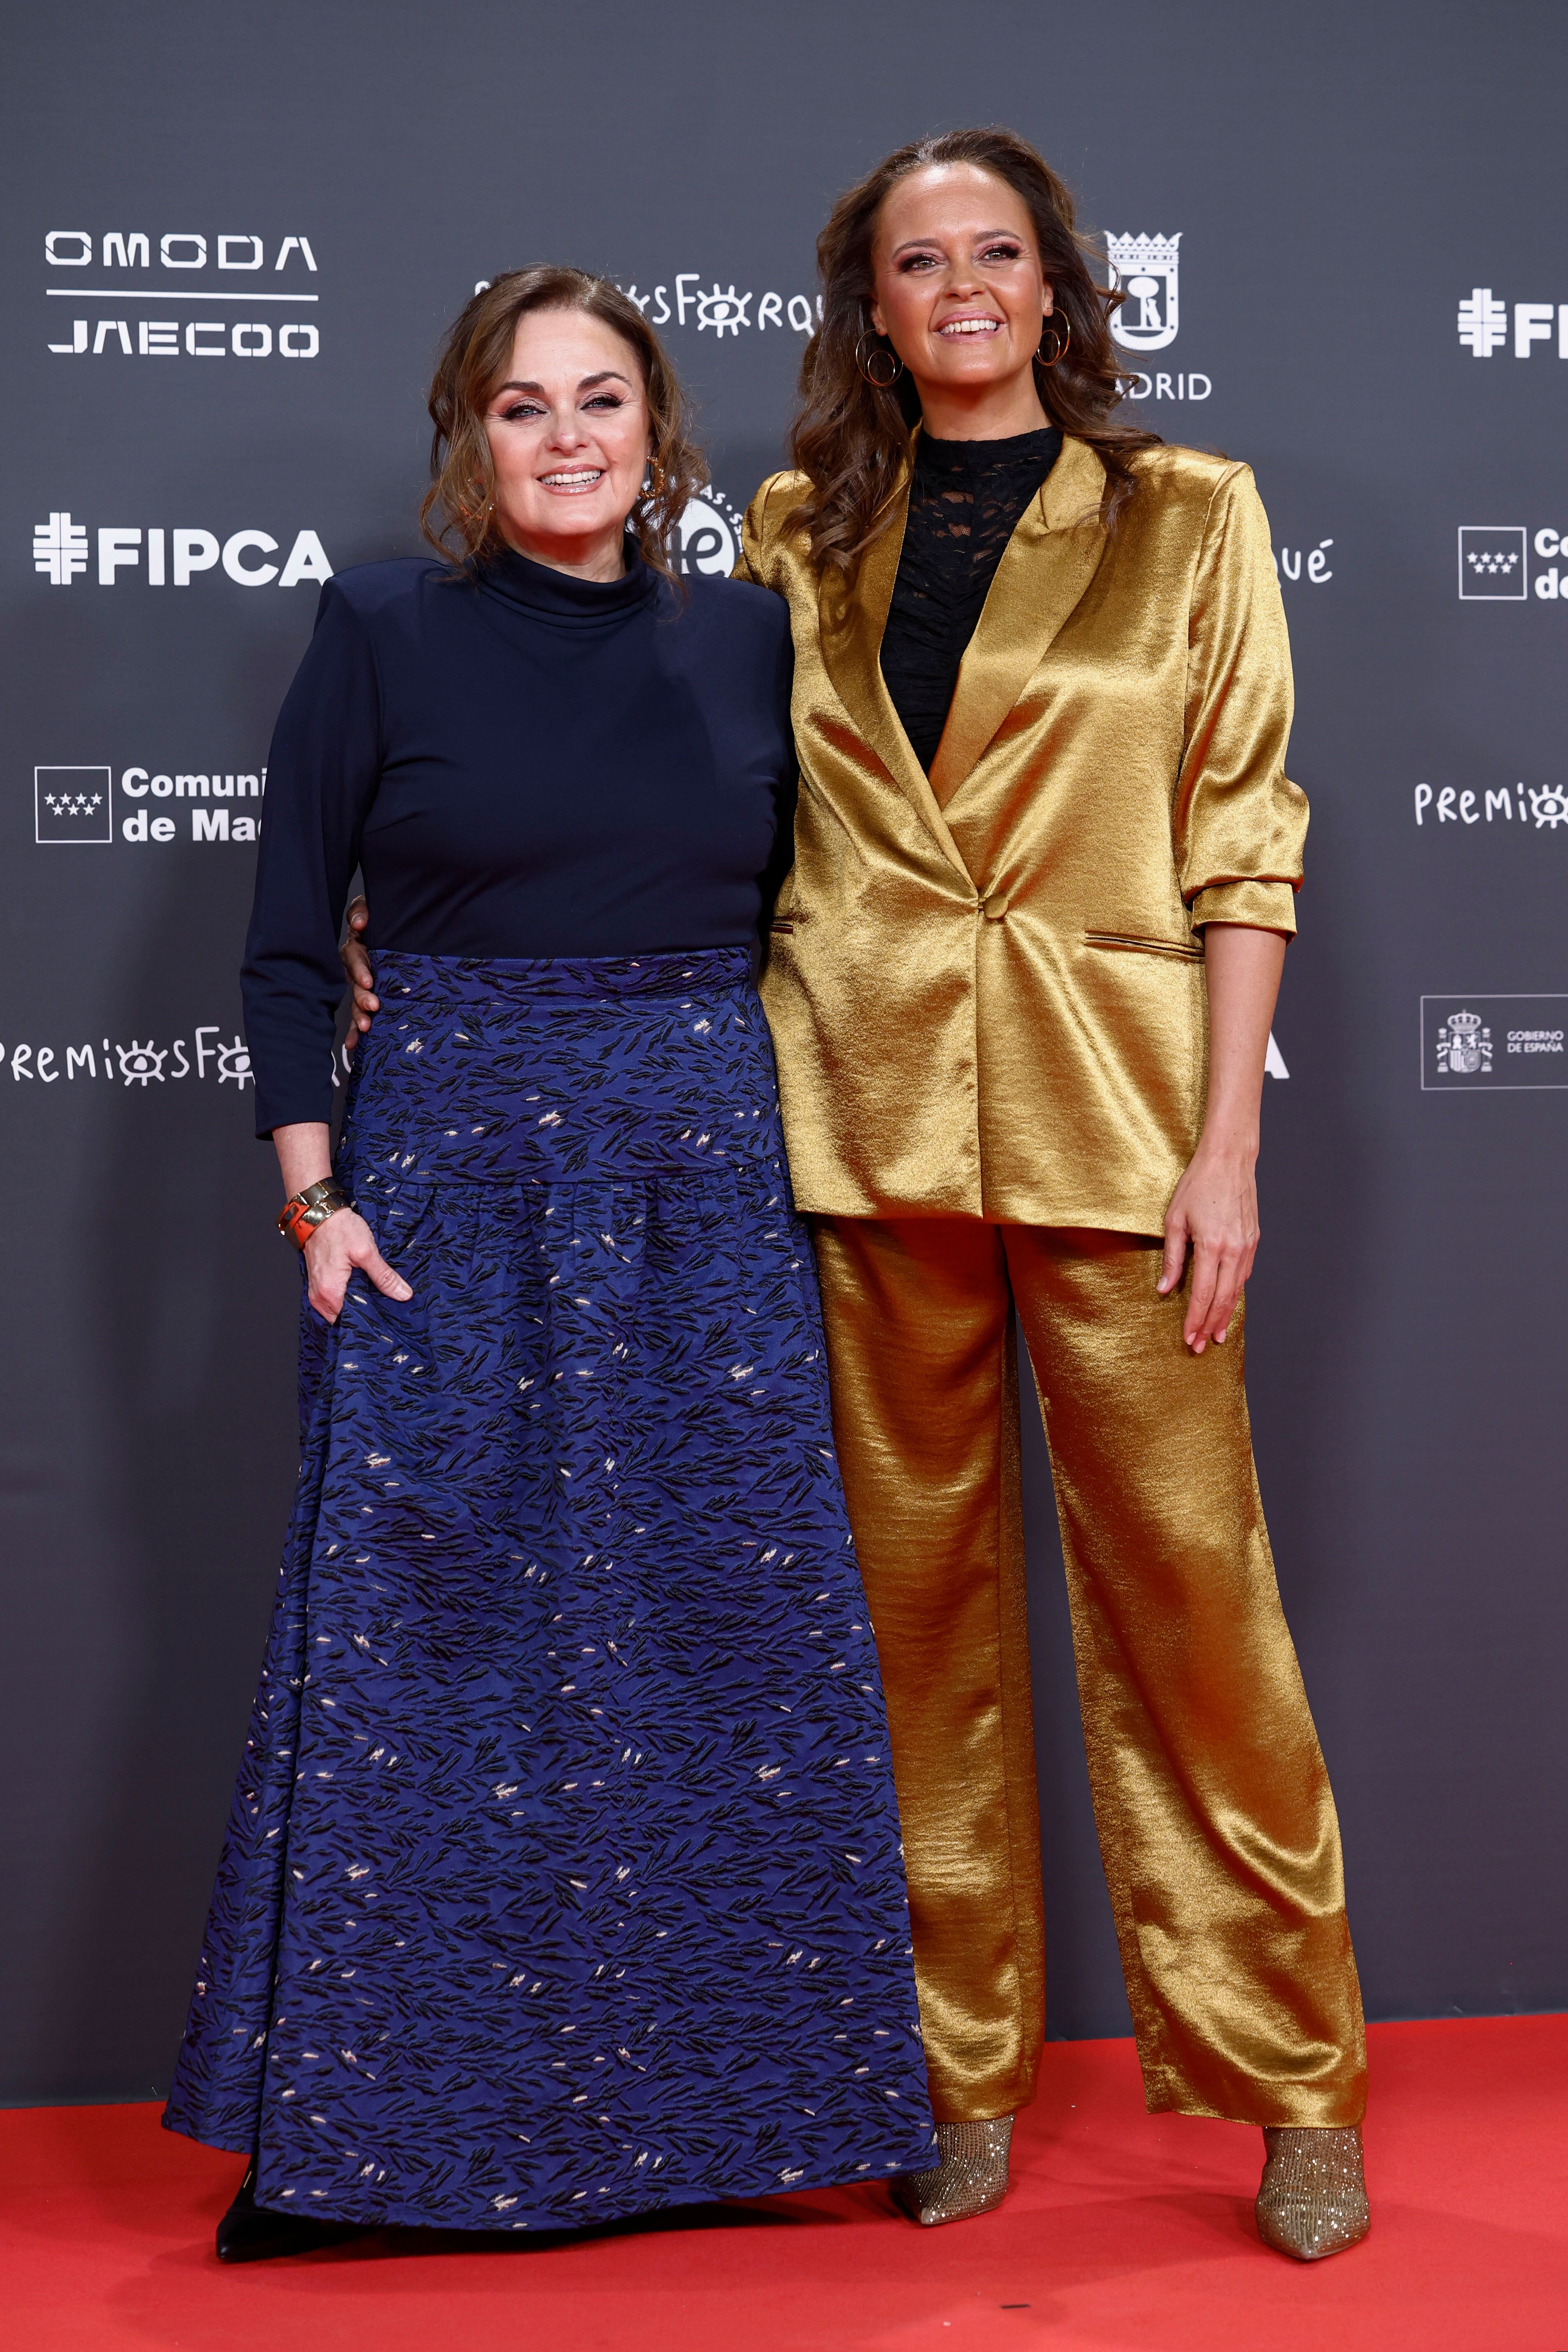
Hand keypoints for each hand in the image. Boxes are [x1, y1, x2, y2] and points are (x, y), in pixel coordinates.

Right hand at [302, 1207, 411, 1324]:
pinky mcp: (318, 1285)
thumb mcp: (366, 1252)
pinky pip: (333, 1301)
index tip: (388, 1318)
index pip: (351, 1321)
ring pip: (339, 1311)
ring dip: (356, 1306)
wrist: (319, 1213)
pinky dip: (347, 1298)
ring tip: (376, 1300)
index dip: (370, 1320)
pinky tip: (363, 1291)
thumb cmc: (339, 1229)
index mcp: (330, 1293)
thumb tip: (403, 1294)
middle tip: (386, 1309)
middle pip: (344, 1318)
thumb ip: (384, 1276)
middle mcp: (319, 1298)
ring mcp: (316, 1293)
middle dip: (364, 1314)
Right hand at [341, 896, 378, 1044]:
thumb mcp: (372, 908)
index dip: (360, 970)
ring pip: (356, 1002)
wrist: (396, 927)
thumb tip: (359, 921)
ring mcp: (362, 985)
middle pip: (355, 984)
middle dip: (362, 997)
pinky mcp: (368, 998)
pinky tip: (355, 1045)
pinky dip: (356, 1031)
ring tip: (365, 1027)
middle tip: (373, 1006)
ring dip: (359, 1016)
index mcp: (357, 948)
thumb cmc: (381, 920)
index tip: (368, 981)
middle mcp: (357, 968)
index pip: (354, 958)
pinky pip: (360, 1015)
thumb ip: (362, 911)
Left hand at [1158, 1139, 1259, 1353]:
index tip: (1188, 1338)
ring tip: (1216, 1335)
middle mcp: (1234, 1249)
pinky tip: (1227, 1305)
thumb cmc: (1198, 1185)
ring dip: (1226, 1315)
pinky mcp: (1253, 1241)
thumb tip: (1165, 1288)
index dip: (1195, 1320)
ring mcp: (1247, 1246)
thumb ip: (1172, 1258)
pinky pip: (1244, 1275)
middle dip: (1210, 1326)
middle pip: (1223, 1299)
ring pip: (1237, 1291)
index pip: (1202, 1294)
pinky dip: (1235, 1294)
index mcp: (1212, 1245)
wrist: (1229, 1160)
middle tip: (1200, 1346)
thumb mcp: (1174, 1220)